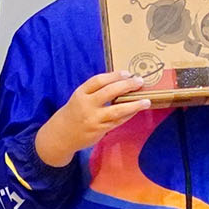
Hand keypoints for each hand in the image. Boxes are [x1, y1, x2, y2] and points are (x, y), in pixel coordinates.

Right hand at [36, 68, 153, 165]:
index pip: (98, 80)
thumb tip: (121, 82)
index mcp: (81, 93)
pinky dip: (128, 115)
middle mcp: (86, 105)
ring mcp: (93, 119)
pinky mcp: (99, 130)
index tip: (127, 73)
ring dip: (133, 105)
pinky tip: (136, 110)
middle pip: (109, 92)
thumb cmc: (74, 112)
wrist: (61, 135)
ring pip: (116, 110)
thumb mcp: (80, 98)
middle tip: (139, 82)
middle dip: (126, 86)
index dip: (114, 75)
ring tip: (146, 101)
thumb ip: (96, 91)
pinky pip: (117, 121)